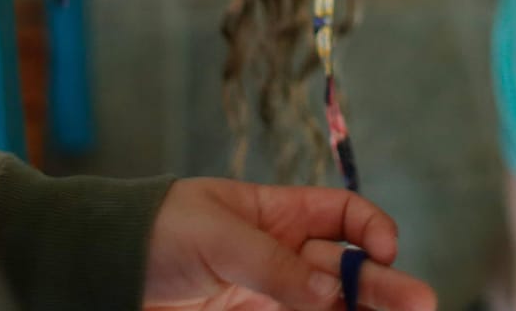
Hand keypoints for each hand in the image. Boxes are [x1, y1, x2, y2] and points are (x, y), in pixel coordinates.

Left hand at [143, 179, 437, 310]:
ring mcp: (267, 298)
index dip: (369, 230)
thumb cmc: (152, 231)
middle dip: (385, 287)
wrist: (93, 271)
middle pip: (346, 272)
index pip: (341, 216)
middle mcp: (281, 257)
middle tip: (421, 304)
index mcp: (277, 214)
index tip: (382, 251)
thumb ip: (272, 263)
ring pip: (330, 310)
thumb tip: (329, 289)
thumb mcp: (214, 233)